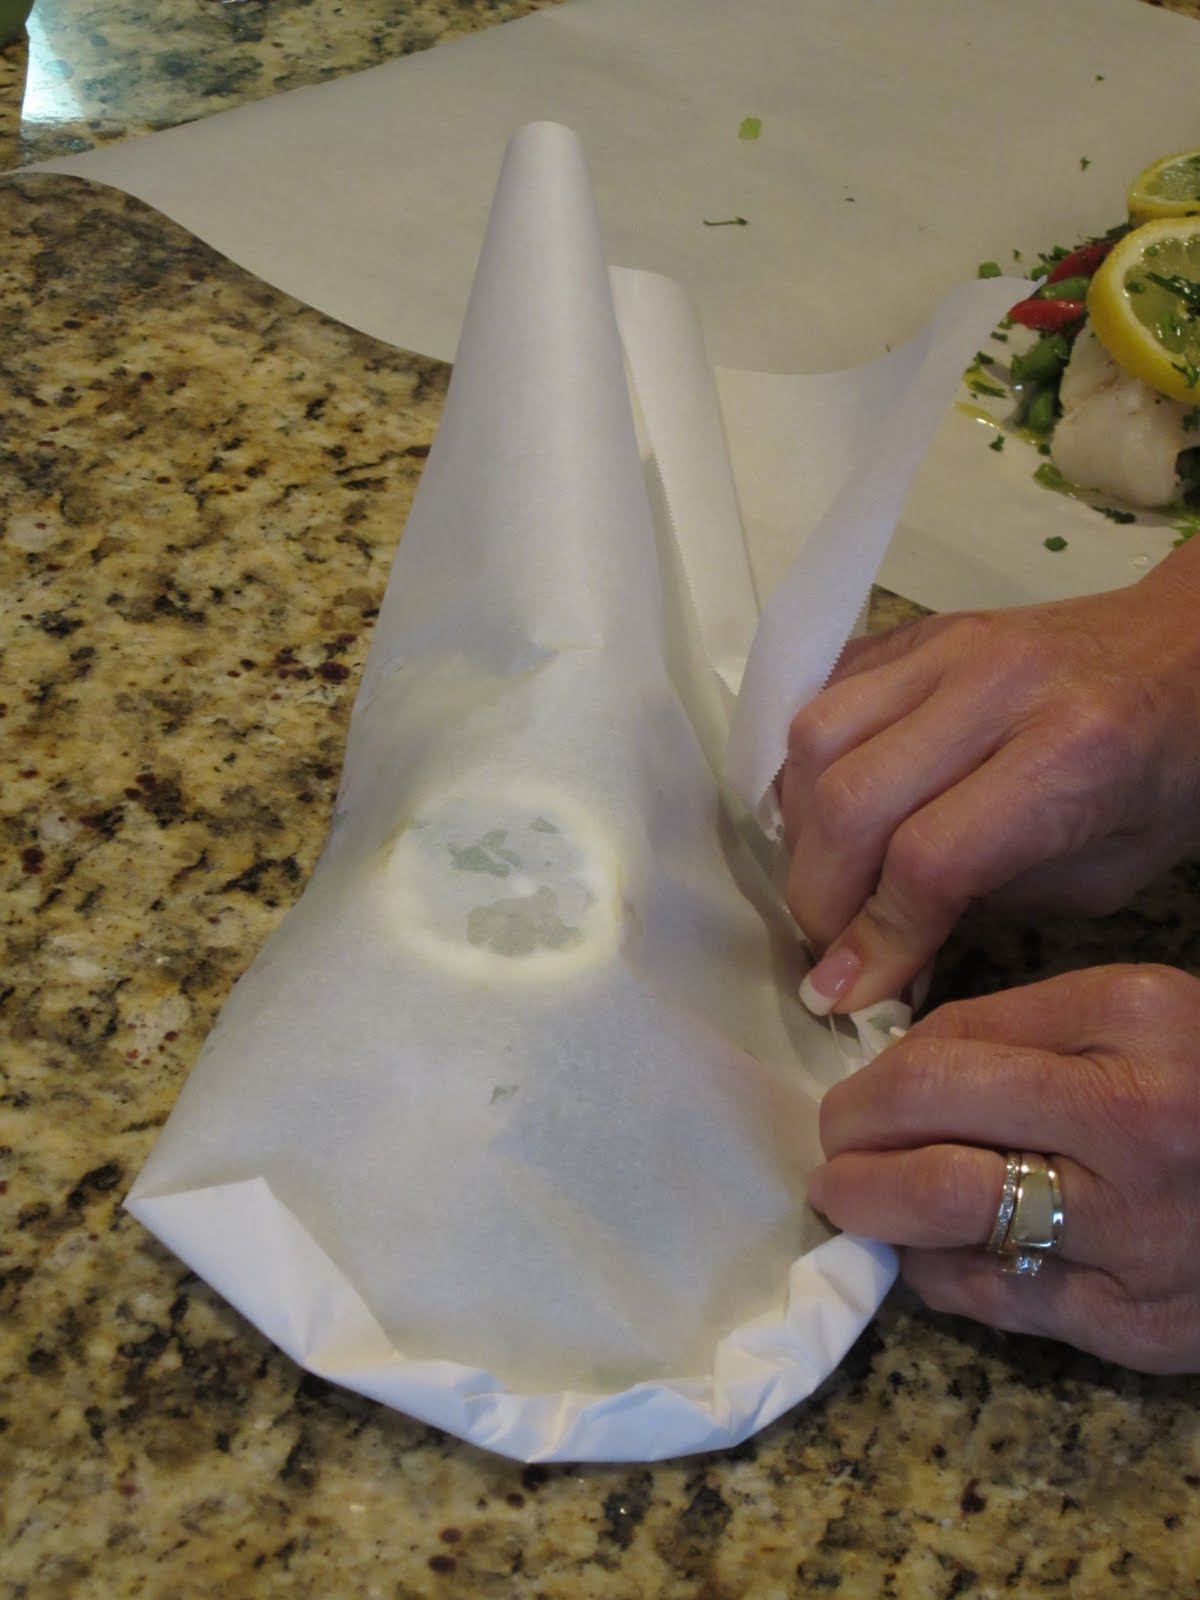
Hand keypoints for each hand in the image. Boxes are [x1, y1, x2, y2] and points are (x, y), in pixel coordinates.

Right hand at [781, 546, 1199, 1013]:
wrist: (1184, 657)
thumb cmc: (1160, 778)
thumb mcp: (1102, 877)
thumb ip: (982, 910)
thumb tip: (871, 958)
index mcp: (1072, 754)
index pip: (927, 861)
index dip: (873, 940)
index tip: (843, 994)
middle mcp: (997, 686)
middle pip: (850, 800)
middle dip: (819, 895)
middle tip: (828, 943)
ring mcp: (946, 645)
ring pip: (814, 739)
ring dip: (800, 827)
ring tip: (829, 873)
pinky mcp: (914, 632)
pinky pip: (821, 696)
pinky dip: (806, 768)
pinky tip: (830, 811)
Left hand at [809, 965, 1199, 1372]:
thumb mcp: (1137, 1011)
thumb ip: (1018, 1022)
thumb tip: (896, 1061)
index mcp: (1131, 1025)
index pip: (943, 1051)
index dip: (874, 1075)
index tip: (857, 1086)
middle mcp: (1133, 1127)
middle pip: (928, 1128)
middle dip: (849, 1138)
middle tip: (834, 1143)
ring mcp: (1136, 1234)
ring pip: (942, 1220)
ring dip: (873, 1208)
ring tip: (853, 1194)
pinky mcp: (1136, 1324)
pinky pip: (991, 1298)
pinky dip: (935, 1270)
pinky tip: (928, 1250)